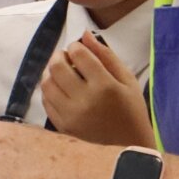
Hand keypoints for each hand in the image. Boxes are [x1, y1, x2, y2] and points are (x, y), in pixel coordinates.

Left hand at [40, 31, 152, 147]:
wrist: (129, 145)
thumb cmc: (132, 109)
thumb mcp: (127, 79)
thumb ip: (106, 55)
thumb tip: (85, 34)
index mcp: (105, 86)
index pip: (79, 54)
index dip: (75, 46)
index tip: (79, 49)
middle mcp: (85, 100)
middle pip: (57, 67)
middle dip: (59, 56)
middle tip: (66, 57)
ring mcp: (71, 115)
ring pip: (47, 84)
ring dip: (51, 72)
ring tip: (62, 72)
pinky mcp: (63, 127)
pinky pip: (46, 101)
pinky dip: (50, 90)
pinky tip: (61, 89)